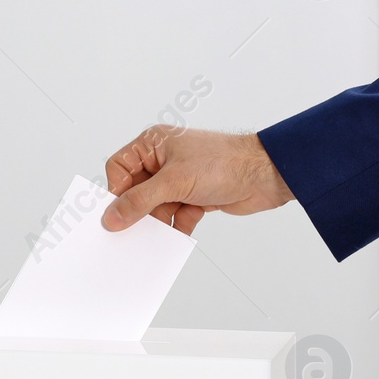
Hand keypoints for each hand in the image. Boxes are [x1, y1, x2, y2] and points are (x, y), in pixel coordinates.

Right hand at [101, 127, 293, 234]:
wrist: (266, 175)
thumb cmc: (224, 163)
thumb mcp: (174, 182)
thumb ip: (139, 201)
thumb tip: (112, 217)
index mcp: (153, 144)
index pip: (119, 168)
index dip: (116, 190)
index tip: (117, 213)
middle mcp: (163, 160)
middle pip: (136, 190)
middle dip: (138, 210)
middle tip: (132, 230)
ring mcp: (179, 179)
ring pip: (155, 206)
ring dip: (158, 221)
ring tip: (158, 233)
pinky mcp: (193, 196)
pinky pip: (174, 215)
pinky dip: (176, 225)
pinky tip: (179, 232)